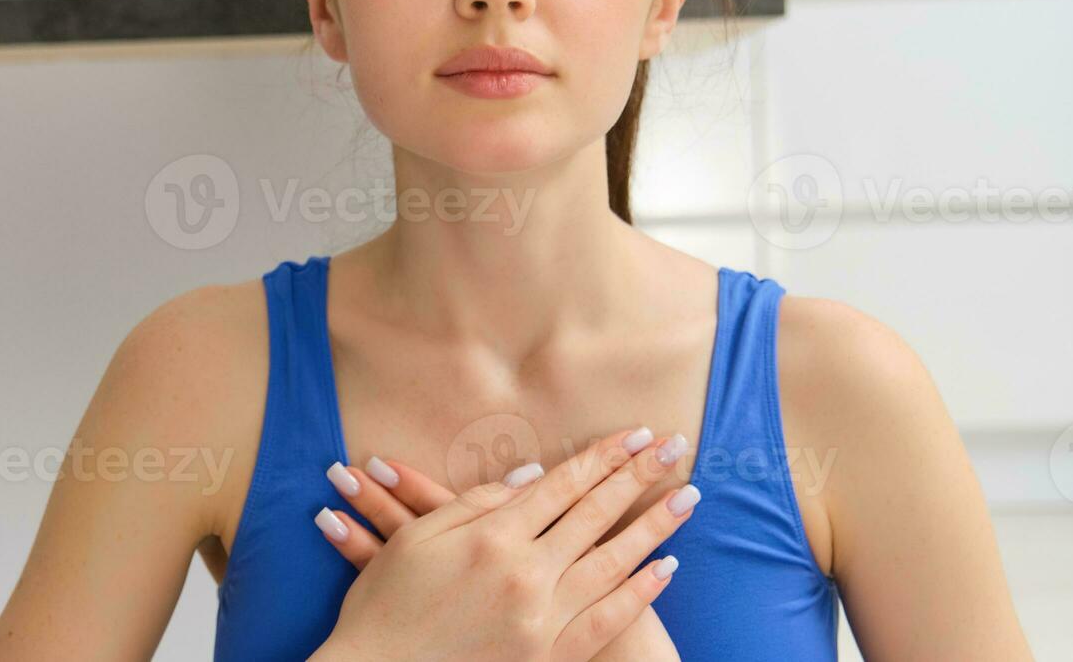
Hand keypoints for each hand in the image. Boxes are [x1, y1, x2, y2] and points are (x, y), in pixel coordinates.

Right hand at [307, 428, 697, 661]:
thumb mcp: (417, 540)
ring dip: (654, 527)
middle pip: (595, 514)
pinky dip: (640, 592)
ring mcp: (541, 619)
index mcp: (491, 537)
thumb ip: (478, 502)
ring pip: (613, 563)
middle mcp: (524, 574)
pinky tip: (665, 569)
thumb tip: (533, 476)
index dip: (603, 457)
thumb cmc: (386, 606)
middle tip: (675, 447)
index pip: (562, 485)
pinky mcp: (549, 657)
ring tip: (686, 499)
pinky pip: (606, 619)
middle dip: (640, 477)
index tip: (636, 434)